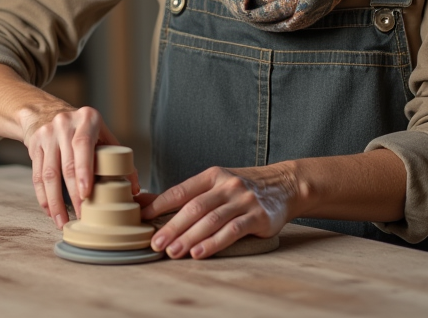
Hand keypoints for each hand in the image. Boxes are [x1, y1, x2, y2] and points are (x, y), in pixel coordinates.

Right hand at [19, 104, 136, 228]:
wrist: (46, 111)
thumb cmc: (83, 129)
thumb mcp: (103, 135)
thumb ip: (119, 159)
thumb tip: (134, 188)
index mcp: (87, 119)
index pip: (83, 146)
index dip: (84, 171)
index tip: (86, 194)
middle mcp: (64, 124)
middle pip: (66, 165)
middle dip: (72, 195)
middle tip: (80, 216)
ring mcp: (46, 134)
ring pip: (48, 174)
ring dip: (55, 202)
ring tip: (62, 222)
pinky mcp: (34, 145)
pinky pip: (36, 176)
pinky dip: (43, 196)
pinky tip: (50, 210)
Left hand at [139, 165, 296, 258]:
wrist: (283, 186)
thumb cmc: (240, 189)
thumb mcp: (213, 183)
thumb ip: (183, 194)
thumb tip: (143, 200)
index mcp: (212, 175)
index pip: (181, 190)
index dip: (161, 204)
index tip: (144, 218)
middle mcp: (227, 185)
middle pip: (194, 207)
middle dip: (173, 227)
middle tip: (157, 243)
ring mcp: (243, 200)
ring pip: (211, 220)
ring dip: (190, 238)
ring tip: (173, 252)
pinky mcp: (258, 217)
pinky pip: (232, 230)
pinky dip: (214, 243)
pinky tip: (199, 252)